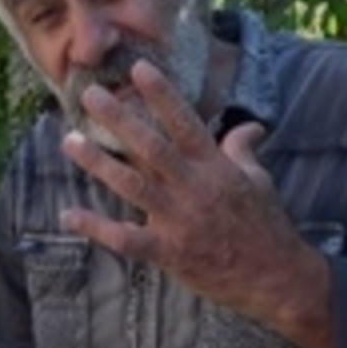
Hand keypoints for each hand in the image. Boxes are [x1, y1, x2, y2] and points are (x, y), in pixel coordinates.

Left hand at [59, 60, 328, 327]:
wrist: (278, 278)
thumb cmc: (267, 226)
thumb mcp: (259, 180)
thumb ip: (243, 150)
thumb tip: (250, 125)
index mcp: (216, 167)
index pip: (185, 122)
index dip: (162, 95)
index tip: (138, 69)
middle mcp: (195, 188)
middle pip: (151, 147)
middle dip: (119, 119)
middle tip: (90, 95)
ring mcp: (180, 221)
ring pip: (132, 185)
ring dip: (98, 163)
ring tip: (69, 141)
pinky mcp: (169, 252)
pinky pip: (126, 239)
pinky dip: (96, 228)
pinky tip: (68, 215)